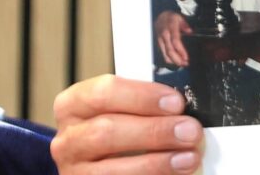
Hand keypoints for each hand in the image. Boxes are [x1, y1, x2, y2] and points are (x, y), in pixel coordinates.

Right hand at [51, 74, 202, 174]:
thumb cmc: (116, 128)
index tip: (176, 102)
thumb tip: (182, 109)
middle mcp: (68, 139)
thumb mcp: (122, 110)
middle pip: (107, 131)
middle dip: (155, 131)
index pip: (104, 93)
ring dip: (156, 163)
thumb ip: (144, 105)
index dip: (142, 97)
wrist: (98, 164)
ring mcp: (74, 171)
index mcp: (74, 105)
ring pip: (112, 170)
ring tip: (189, 158)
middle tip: (190, 131)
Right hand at [154, 10, 191, 67]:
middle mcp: (164, 35)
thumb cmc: (171, 18)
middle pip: (170, 50)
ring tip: (182, 64)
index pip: (175, 42)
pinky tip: (175, 61)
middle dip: (177, 59)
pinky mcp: (158, 44)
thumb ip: (185, 25)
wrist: (160, 16)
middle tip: (185, 63)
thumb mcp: (180, 18)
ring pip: (165, 54)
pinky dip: (168, 59)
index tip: (186, 57)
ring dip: (174, 61)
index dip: (181, 51)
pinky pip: (163, 53)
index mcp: (171, 28)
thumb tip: (190, 31)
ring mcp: (160, 40)